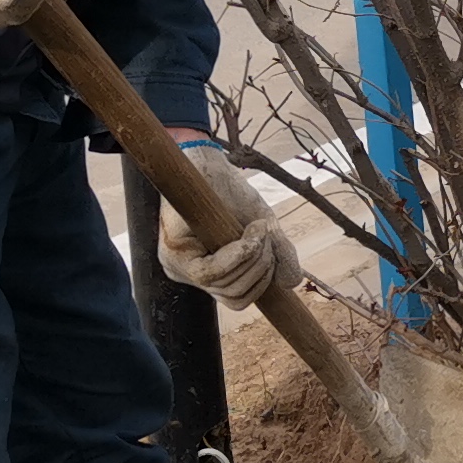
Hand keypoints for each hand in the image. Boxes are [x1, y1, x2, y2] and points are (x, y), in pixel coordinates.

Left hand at [160, 142, 297, 309]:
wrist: (208, 163)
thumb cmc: (231, 193)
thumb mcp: (263, 228)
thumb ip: (277, 256)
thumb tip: (291, 284)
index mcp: (207, 273)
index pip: (238, 300)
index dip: (262, 282)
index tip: (274, 256)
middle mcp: (188, 276)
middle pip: (236, 296)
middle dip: (262, 266)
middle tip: (265, 232)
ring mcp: (177, 268)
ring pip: (227, 285)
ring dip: (254, 255)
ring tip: (258, 226)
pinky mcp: (171, 254)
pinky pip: (212, 272)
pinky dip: (240, 252)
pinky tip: (251, 228)